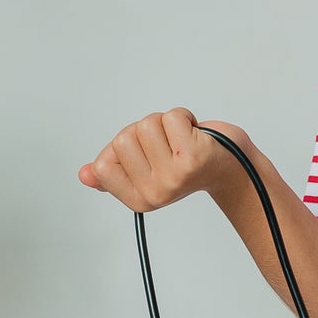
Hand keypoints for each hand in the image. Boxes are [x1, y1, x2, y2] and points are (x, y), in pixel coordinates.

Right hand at [78, 109, 244, 211]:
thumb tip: (84, 174)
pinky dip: (184, 117)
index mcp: (139, 199)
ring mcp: (174, 176)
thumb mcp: (146, 173)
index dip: (121, 149)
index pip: (101, 164)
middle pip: (123, 138)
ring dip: (166, 123)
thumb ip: (114, 174)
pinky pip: (172, 117)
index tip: (144, 155)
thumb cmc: (187, 165)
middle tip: (168, 145)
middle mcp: (155, 192)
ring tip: (181, 139)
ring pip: (147, 124)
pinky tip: (195, 133)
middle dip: (145, 132)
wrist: (233, 168)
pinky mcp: (193, 157)